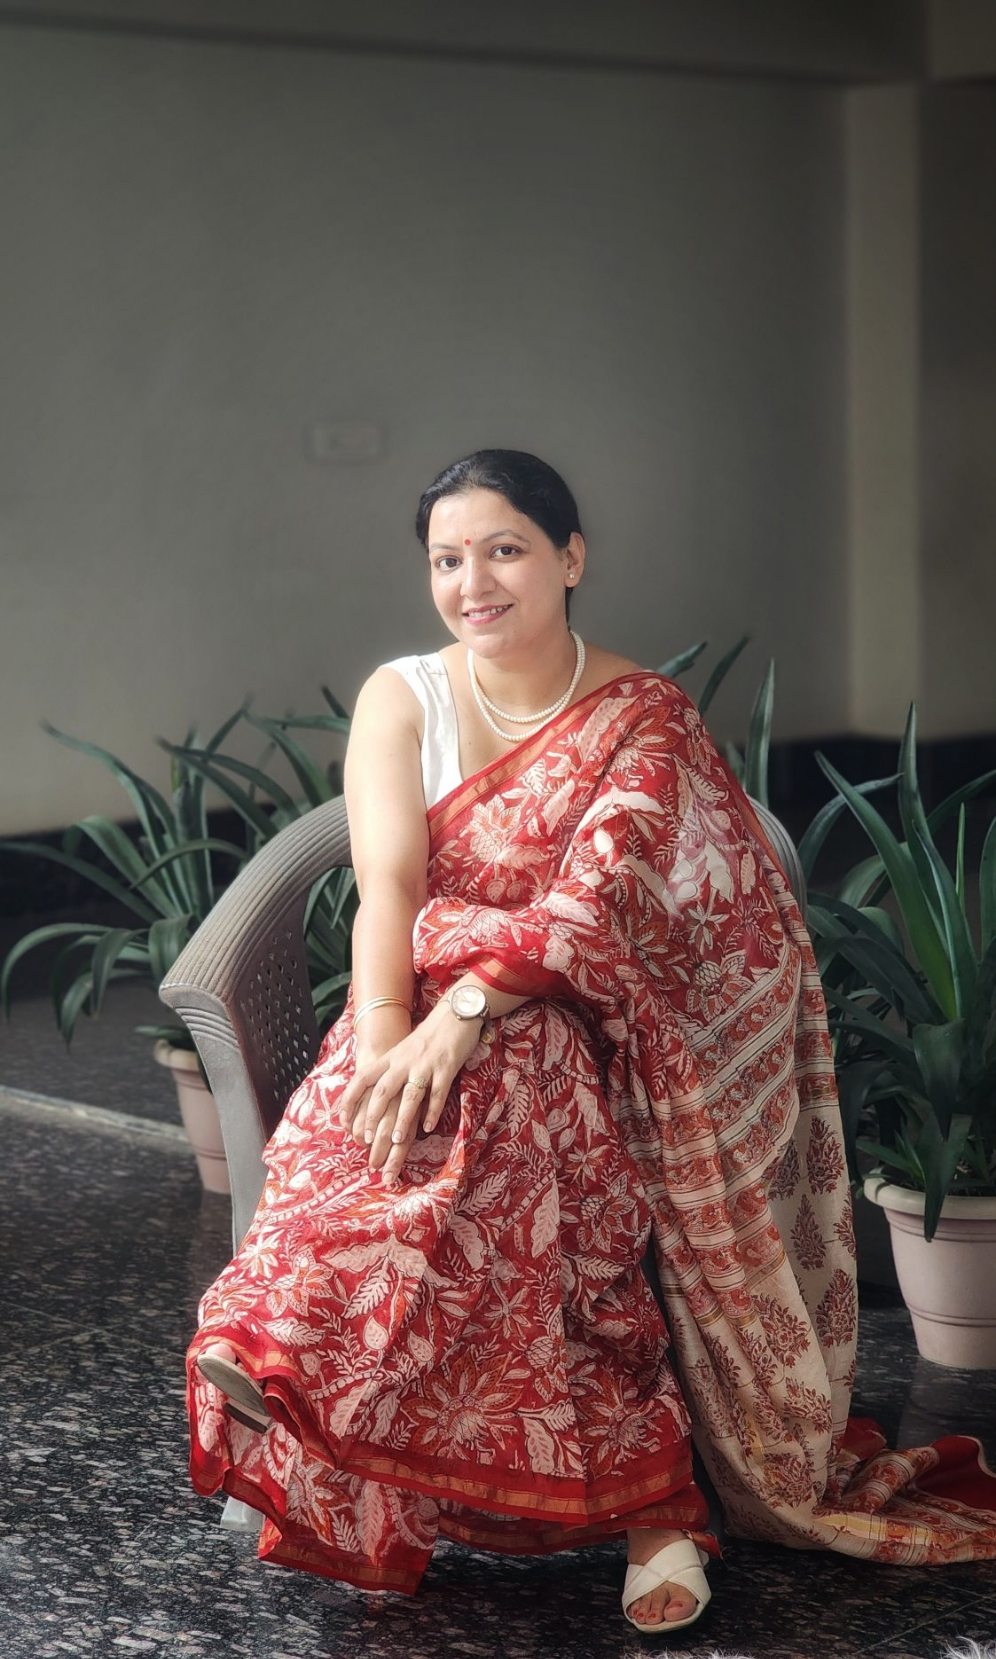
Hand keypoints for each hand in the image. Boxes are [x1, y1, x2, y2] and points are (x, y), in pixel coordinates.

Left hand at [339, 1004, 483, 1185]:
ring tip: (396, 1140)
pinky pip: (437, 1093)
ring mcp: (425, 1065)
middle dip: (374, 1116)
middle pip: (383, 1090)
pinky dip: (432, 1111)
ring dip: (402, 1119)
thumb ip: (390, 1069)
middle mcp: (404, 1061)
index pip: (363, 1078)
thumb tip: (375, 1094)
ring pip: (410, 1095)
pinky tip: (428, 1127)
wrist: (455, 1014)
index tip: (343, 1120)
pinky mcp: (446, 1067)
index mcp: (391, 1057)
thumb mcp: (403, 1050)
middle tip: (368, 1139)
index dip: (350, 1099)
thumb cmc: (428, 1036)